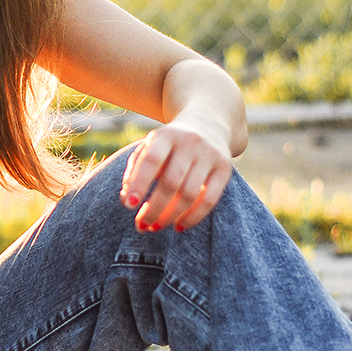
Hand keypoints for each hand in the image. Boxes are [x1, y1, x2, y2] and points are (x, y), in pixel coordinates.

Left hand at [119, 121, 234, 232]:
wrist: (208, 124)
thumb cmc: (169, 145)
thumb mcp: (149, 147)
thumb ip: (134, 170)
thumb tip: (127, 200)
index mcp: (166, 135)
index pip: (152, 160)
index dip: (140, 184)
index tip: (129, 206)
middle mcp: (190, 143)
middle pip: (171, 182)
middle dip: (154, 208)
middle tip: (141, 225)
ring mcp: (209, 155)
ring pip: (189, 194)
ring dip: (170, 216)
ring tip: (155, 227)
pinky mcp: (224, 169)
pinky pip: (210, 200)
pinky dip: (193, 217)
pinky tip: (178, 226)